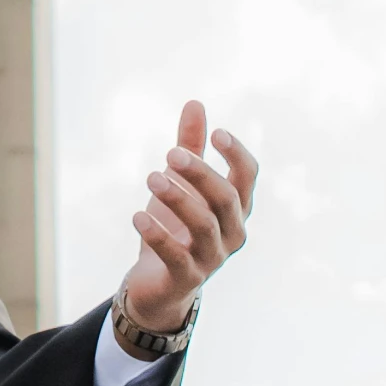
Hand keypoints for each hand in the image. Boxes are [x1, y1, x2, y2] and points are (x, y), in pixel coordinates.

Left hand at [119, 99, 255, 345]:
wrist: (159, 283)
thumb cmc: (176, 225)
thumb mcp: (181, 183)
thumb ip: (190, 146)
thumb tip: (195, 103)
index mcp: (235, 206)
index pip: (248, 177)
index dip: (237, 155)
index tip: (217, 133)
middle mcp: (231, 232)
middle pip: (226, 199)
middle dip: (200, 174)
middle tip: (169, 152)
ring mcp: (212, 257)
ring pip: (204, 226)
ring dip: (178, 199)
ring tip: (151, 178)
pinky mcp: (187, 277)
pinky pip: (176, 256)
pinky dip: (158, 235)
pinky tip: (137, 216)